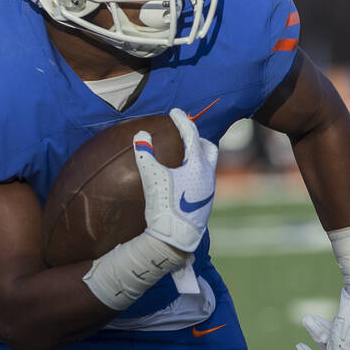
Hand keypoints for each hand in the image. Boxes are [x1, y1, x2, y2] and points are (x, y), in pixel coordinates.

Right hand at [134, 108, 217, 253]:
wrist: (176, 237)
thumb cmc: (165, 205)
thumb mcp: (152, 177)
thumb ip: (145, 154)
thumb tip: (140, 134)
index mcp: (198, 165)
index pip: (191, 135)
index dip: (182, 121)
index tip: (175, 112)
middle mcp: (208, 175)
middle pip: (209, 149)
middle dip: (198, 138)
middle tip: (184, 134)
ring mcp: (208, 190)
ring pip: (207, 165)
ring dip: (197, 156)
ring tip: (182, 155)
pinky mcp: (204, 202)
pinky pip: (202, 178)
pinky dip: (194, 170)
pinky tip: (181, 178)